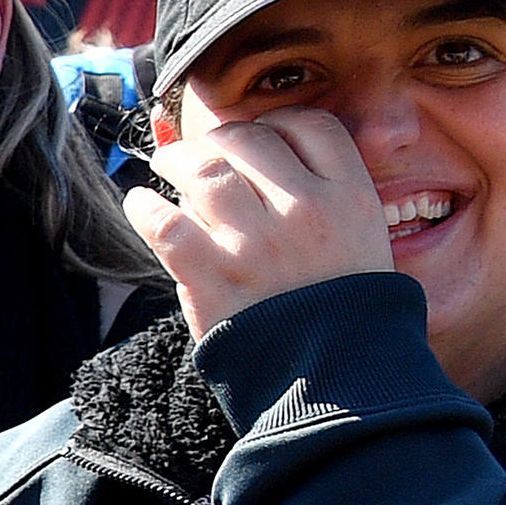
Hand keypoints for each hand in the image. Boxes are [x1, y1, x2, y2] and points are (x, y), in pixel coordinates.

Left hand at [129, 107, 386, 339]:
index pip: (310, 126)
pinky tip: (139, 203)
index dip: (277, 122)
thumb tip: (265, 164)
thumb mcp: (365, 242)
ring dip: (177, 159)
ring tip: (165, 163)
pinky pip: (166, 225)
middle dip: (218, 138)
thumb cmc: (347, 314)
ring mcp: (255, 244)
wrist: (336, 382)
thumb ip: (328, 199)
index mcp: (350, 197)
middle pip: (250, 139)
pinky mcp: (213, 278)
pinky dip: (145, 208)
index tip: (258, 133)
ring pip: (204, 169)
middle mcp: (304, 211)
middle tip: (200, 150)